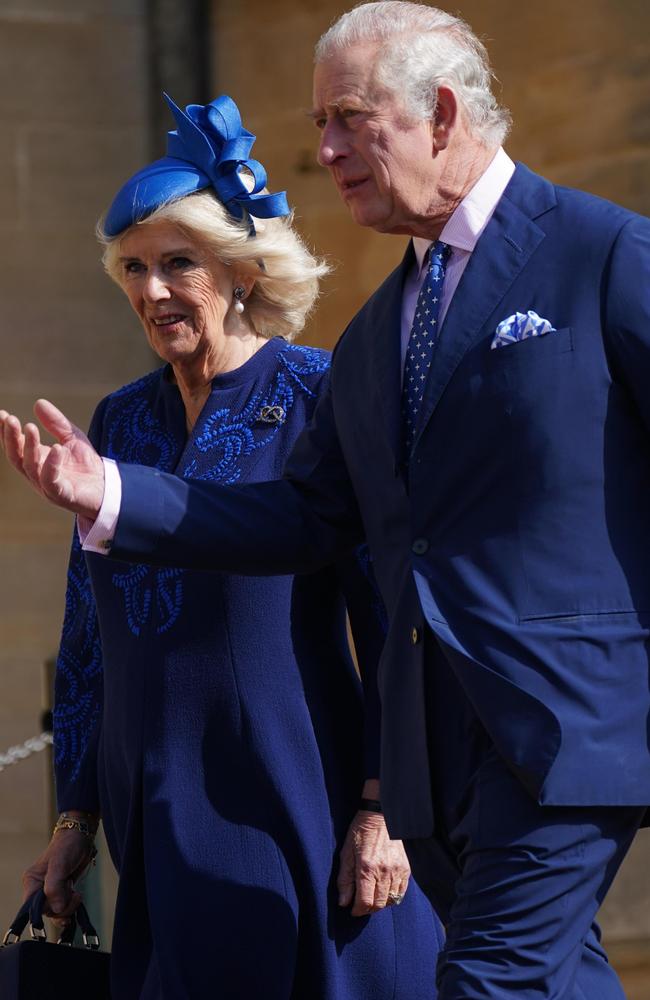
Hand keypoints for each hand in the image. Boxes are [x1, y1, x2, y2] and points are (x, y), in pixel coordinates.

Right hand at [0, 399, 103, 518]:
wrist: (107, 488)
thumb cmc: (86, 465)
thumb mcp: (71, 438)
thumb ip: (56, 423)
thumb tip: (39, 402)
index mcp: (36, 460)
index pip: (16, 446)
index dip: (7, 432)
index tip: (2, 414)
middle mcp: (37, 474)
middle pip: (16, 457)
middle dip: (11, 438)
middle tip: (11, 419)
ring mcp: (47, 486)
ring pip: (30, 467)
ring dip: (29, 447)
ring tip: (31, 427)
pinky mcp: (61, 495)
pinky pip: (51, 480)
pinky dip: (51, 464)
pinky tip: (56, 448)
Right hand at [22, 828, 95, 923]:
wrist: (80, 838)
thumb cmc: (67, 846)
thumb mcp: (59, 864)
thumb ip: (54, 887)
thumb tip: (57, 909)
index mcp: (32, 881)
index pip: (32, 906)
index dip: (46, 908)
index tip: (59, 902)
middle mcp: (38, 889)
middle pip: (46, 911)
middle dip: (62, 906)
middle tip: (73, 894)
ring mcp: (51, 891)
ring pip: (56, 912)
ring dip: (68, 907)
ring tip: (77, 895)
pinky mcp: (61, 892)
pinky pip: (62, 908)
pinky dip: (70, 908)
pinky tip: (76, 902)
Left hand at [337, 810, 410, 916]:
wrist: (380, 816)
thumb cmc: (360, 833)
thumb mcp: (346, 853)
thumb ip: (344, 879)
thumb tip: (343, 902)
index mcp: (367, 868)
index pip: (365, 902)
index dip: (358, 911)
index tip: (353, 910)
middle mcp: (384, 872)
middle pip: (378, 904)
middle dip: (368, 909)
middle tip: (361, 905)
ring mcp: (397, 870)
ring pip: (391, 900)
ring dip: (380, 903)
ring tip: (372, 897)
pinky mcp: (406, 868)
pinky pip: (401, 891)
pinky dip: (392, 896)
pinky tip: (384, 891)